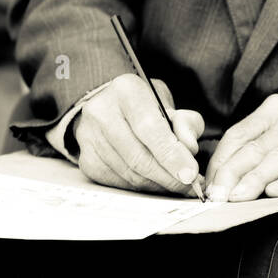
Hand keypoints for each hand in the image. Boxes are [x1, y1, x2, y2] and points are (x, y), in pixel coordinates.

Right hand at [73, 73, 204, 194]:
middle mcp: (101, 111)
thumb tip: (189, 150)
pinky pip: (119, 183)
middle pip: (138, 157)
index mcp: (126, 90)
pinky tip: (154, 182)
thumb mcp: (171, 105)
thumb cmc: (145, 106)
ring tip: (175, 184)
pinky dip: (141, 188)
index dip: (171, 154)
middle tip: (189, 186)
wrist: (109, 108)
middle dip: (168, 176)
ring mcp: (89, 137)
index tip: (190, 174)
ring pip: (129, 174)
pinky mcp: (86, 161)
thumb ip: (185, 123)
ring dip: (157, 185)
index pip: (149, 127)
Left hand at [204, 95, 277, 201]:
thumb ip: (257, 147)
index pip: (238, 135)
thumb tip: (220, 179)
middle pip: (254, 148)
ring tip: (236, 198)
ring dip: (254, 181)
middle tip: (215, 198)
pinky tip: (275, 192)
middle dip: (230, 175)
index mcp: (275, 109)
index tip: (207, 187)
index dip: (219, 163)